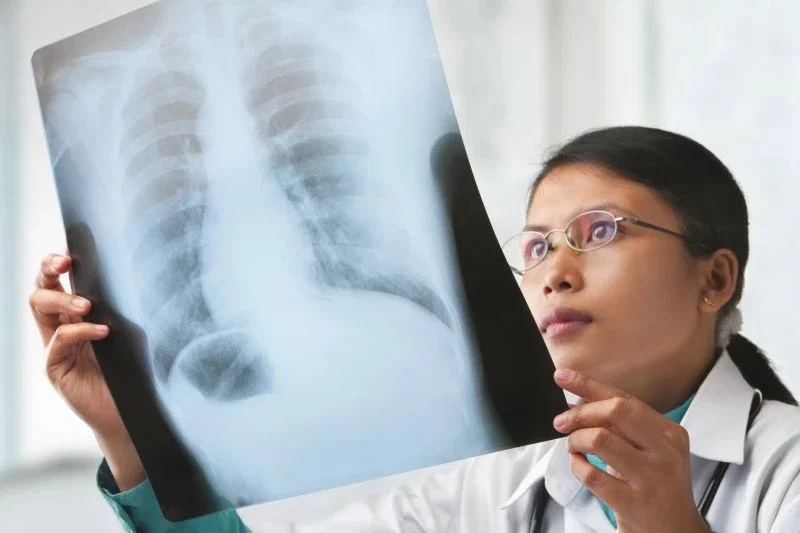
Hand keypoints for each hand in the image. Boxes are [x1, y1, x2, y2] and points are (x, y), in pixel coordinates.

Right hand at [29, 253, 144, 488]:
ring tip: (86, 305)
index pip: (58, 279)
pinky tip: (102, 332)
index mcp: (78, 312)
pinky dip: (78, 332)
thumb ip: (121, 307)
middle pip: (41, 288)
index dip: (57, 261)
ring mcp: (55, 347)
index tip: (70, 251)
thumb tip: (129, 274)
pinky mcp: (56, 368)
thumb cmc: (135, 367)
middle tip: (65, 264)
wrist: (133, 409)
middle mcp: (62, 325)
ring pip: (40, 309)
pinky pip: (57, 341)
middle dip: (48, 270)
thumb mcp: (132, 330)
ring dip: (62, 300)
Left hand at [552, 369, 710, 532]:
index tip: (562, 376)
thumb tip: (579, 399)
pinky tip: (580, 465)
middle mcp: (665, 452)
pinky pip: (591, 474)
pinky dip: (577, 466)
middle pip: (614, 412)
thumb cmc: (655, 485)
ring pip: (599, 439)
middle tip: (561, 421)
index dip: (589, 384)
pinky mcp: (633, 503)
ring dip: (576, 440)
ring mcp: (651, 478)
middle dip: (580, 413)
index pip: (624, 398)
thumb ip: (620, 425)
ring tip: (573, 447)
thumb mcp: (649, 450)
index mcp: (670, 433)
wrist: (675, 532)